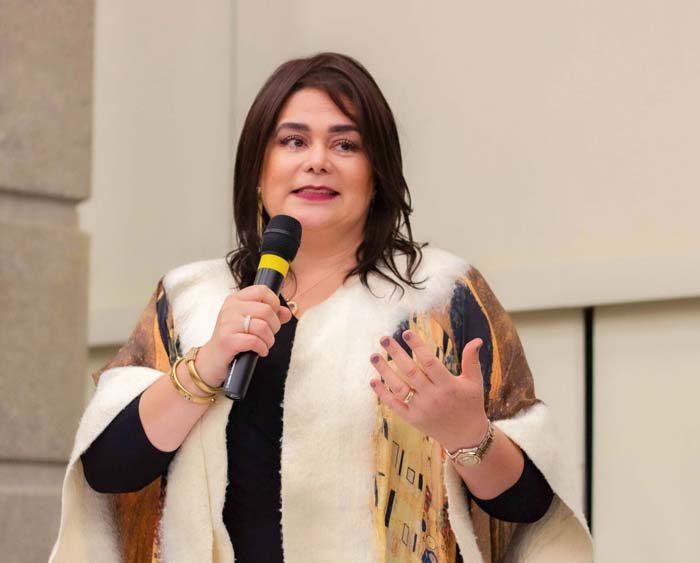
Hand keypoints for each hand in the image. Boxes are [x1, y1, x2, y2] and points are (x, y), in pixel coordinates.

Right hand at [196, 285, 292, 385]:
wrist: (213, 359)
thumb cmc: (233, 338)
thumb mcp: (250, 322)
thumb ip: (270, 315)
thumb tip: (287, 312)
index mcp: (236, 299)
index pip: (262, 290)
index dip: (274, 303)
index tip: (273, 316)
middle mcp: (231, 308)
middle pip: (267, 310)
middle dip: (274, 326)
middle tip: (268, 335)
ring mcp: (228, 323)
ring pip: (263, 326)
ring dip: (269, 339)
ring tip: (264, 344)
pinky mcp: (227, 340)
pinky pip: (255, 341)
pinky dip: (262, 348)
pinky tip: (259, 351)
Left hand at [369, 330, 488, 451]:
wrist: (466, 437)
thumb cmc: (471, 404)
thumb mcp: (474, 382)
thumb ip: (472, 360)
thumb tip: (477, 339)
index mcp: (448, 385)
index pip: (430, 362)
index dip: (417, 347)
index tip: (406, 332)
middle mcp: (433, 397)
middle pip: (411, 372)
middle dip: (396, 353)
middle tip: (384, 338)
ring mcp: (421, 409)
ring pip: (399, 388)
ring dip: (384, 371)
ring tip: (374, 355)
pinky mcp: (412, 419)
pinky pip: (395, 405)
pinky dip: (383, 393)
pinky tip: (373, 380)